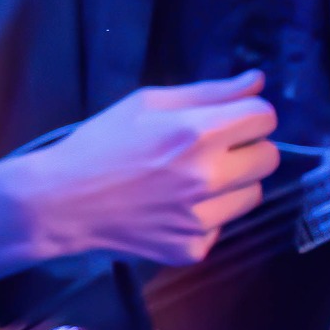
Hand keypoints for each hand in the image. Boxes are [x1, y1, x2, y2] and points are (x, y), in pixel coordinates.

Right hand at [13, 70, 280, 266]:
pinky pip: (221, 226)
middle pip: (270, 158)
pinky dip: (203, 217)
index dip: (248, 115)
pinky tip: (170, 209)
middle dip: (246, 149)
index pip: (265, 118)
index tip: (226, 122)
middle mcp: (208, 177)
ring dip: (231, 185)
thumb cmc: (99, 143)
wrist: (59, 201)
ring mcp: (203, 218)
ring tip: (189, 182)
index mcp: (198, 133)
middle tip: (209, 152)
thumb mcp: (145, 103)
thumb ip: (208, 92)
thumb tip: (258, 81)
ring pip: (253, 195)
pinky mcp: (194, 248)